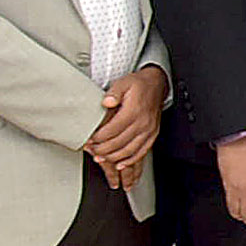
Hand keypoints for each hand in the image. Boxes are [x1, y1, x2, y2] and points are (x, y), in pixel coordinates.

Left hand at [86, 66, 167, 189]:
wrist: (157, 85)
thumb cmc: (139, 85)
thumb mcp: (124, 82)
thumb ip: (114, 93)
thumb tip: (106, 102)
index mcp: (134, 111)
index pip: (113, 130)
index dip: (99, 138)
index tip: (89, 140)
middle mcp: (143, 123)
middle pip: (119, 143)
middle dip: (102, 149)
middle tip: (91, 150)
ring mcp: (149, 131)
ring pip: (129, 151)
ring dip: (113, 157)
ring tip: (101, 157)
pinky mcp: (152, 135)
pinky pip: (141, 152)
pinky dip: (130, 161)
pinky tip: (120, 164)